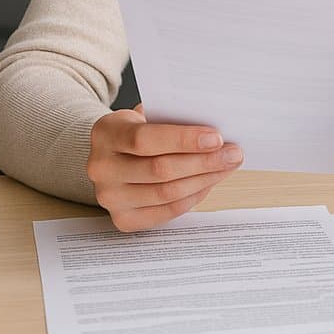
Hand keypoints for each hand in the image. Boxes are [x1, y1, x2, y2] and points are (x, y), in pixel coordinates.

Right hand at [87, 103, 243, 231]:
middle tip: (233, 154)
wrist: (112, 155)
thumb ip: (173, 119)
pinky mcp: (123, 219)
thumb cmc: (138, 131)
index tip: (216, 138)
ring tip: (227, 167)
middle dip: (203, 162)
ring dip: (204, 180)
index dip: (183, 140)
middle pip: (160, 170)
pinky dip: (193, 196)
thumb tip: (216, 132)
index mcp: (105, 133)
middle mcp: (101, 167)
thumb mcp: (147, 115)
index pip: (144, 139)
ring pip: (167, 193)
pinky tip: (209, 182)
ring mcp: (109, 197)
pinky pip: (167, 211)